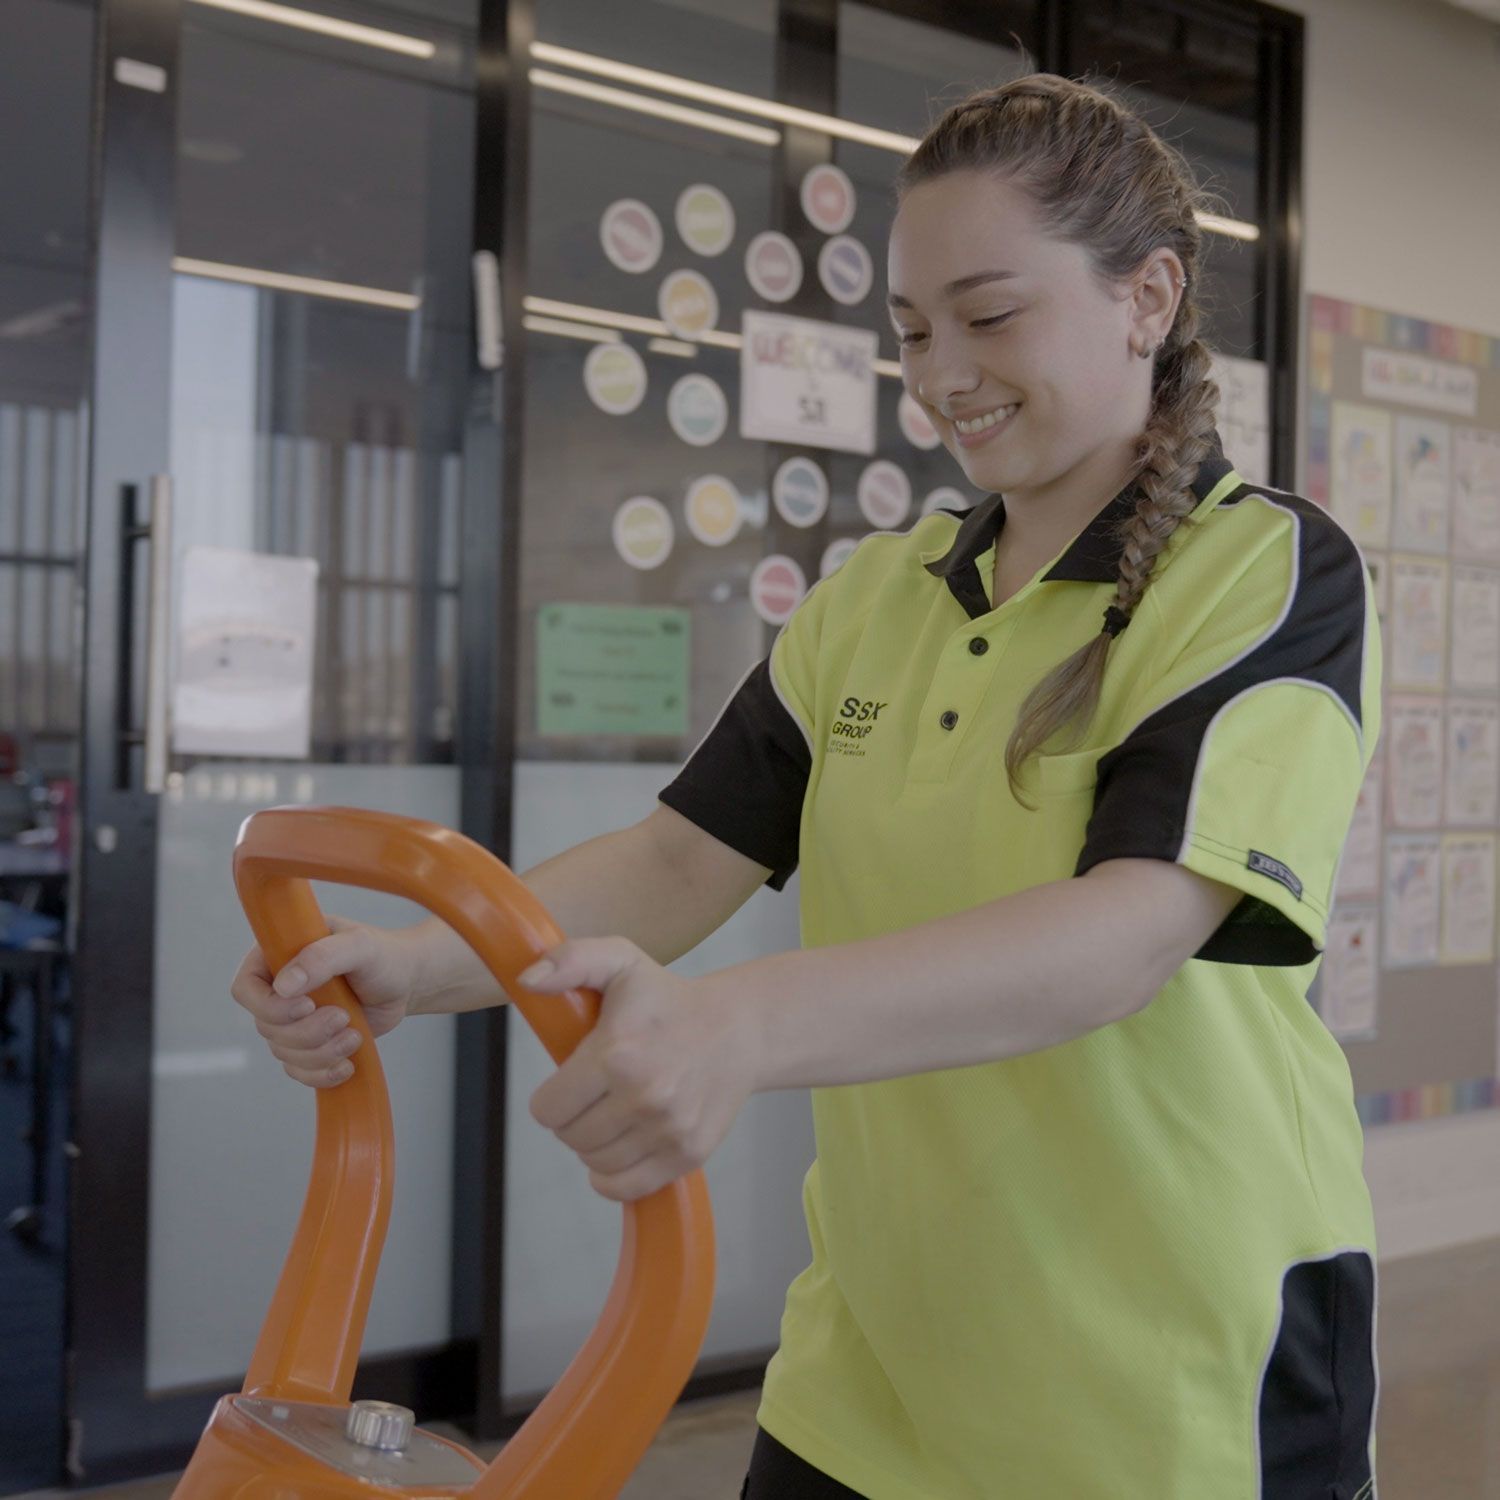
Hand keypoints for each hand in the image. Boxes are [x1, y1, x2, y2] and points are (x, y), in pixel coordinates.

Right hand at [230, 916, 420, 1087]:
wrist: (403, 982)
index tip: (308, 1005)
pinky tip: (348, 1065)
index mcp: (277, 957)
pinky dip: (322, 1074)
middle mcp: (277, 990)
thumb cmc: (381, 956)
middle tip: (344, 1018)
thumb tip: (284, 986)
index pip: (245, 989)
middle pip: (266, 1027)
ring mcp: (291, 1021)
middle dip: (307, 1032)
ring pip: (283, 1052)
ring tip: (354, 1036)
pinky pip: (299, 1071)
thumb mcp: (359, 946)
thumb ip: (322, 957)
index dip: (269, 1006)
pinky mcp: (308, 1045)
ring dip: (321, 1052)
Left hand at [520, 937, 759, 1202]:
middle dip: (574, 1118)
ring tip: (615, 1112)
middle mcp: (644, 1096)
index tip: (572, 1080)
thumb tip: (528, 981)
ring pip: (596, 1164)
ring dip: (596, 1144)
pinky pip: (627, 1187)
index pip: (548, 1109)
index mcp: (617, 1054)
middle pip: (571, 1138)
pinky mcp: (689, 1153)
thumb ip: (569, 961)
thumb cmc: (668, 999)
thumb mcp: (619, 961)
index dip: (553, 1096)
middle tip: (597, 1093)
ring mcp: (669, 1129)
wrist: (737, 1029)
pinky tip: (621, 1146)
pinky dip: (614, 1176)